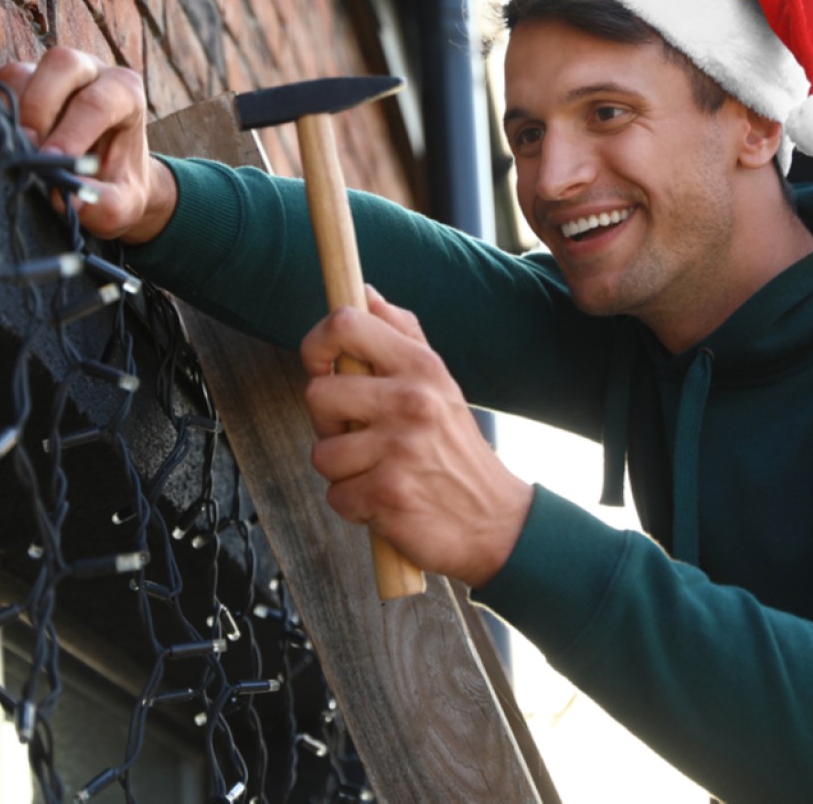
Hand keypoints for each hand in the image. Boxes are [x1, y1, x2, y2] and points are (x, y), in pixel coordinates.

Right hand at [0, 48, 176, 243]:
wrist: (110, 176)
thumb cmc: (119, 183)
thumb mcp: (123, 203)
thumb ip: (104, 204)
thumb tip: (65, 198)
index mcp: (125, 93)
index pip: (97, 102)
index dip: (71, 133)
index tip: (52, 162)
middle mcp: (91, 72)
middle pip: (62, 65)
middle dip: (40, 107)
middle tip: (30, 150)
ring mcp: (55, 74)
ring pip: (23, 73)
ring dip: (14, 112)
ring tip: (19, 151)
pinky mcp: (25, 81)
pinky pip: (1, 87)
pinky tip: (7, 143)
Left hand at [300, 287, 533, 586]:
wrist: (496, 521)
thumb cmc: (456, 448)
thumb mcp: (439, 382)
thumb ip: (402, 333)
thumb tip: (365, 292)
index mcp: (421, 366)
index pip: (345, 323)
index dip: (316, 344)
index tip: (322, 367)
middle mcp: (411, 400)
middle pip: (317, 393)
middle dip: (329, 422)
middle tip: (361, 435)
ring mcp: (399, 448)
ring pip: (321, 453)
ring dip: (343, 470)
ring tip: (379, 470)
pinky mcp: (389, 494)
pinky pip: (336, 495)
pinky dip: (354, 504)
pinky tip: (385, 500)